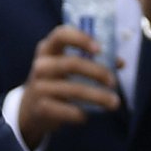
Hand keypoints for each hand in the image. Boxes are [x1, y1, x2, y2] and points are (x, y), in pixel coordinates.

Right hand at [14, 25, 120, 148]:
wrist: (30, 109)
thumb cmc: (56, 81)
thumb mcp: (66, 66)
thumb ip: (91, 60)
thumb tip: (119, 63)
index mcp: (48, 48)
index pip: (61, 35)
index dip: (81, 39)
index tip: (99, 49)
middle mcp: (41, 65)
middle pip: (72, 64)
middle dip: (97, 72)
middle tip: (113, 82)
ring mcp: (39, 86)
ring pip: (73, 89)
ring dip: (98, 96)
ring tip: (114, 102)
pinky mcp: (40, 107)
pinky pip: (66, 110)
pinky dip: (80, 113)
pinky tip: (87, 115)